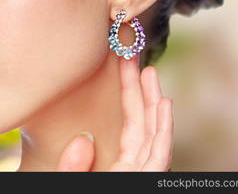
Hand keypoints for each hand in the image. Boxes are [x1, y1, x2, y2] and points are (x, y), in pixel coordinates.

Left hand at [57, 56, 173, 170]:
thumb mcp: (72, 181)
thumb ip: (73, 166)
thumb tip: (83, 139)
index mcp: (122, 167)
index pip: (129, 125)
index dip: (128, 95)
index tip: (123, 68)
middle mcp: (137, 168)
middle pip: (142, 122)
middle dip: (140, 89)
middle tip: (133, 57)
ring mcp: (144, 174)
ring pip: (153, 133)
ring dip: (153, 101)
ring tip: (149, 72)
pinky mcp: (148, 179)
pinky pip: (159, 154)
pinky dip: (163, 128)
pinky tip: (164, 103)